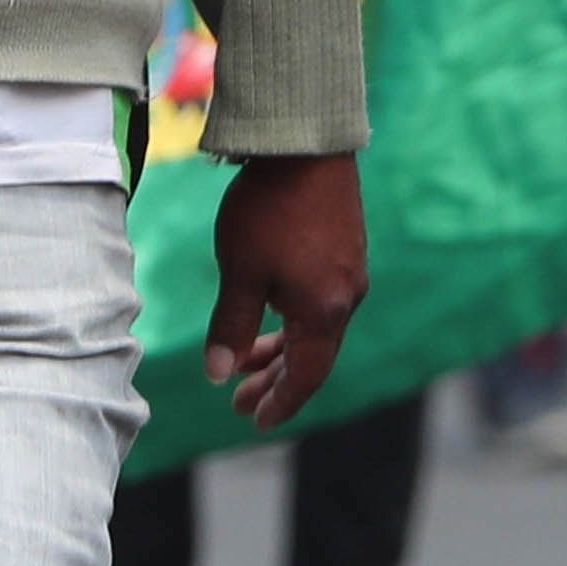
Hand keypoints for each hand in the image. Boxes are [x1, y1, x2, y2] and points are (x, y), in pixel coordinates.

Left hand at [201, 152, 368, 425]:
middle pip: (312, 355)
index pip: (307, 376)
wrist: (307, 144)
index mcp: (325, 312)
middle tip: (238, 402)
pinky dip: (292, 318)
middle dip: (273, 380)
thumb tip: (216, 375)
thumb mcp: (240, 274)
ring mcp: (350, 269)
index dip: (281, 402)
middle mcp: (347, 296)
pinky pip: (320, 299)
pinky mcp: (345, 245)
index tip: (255, 421)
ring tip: (243, 360)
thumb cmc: (269, 211)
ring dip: (280, 348)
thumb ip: (231, 328)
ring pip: (315, 326)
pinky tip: (268, 309)